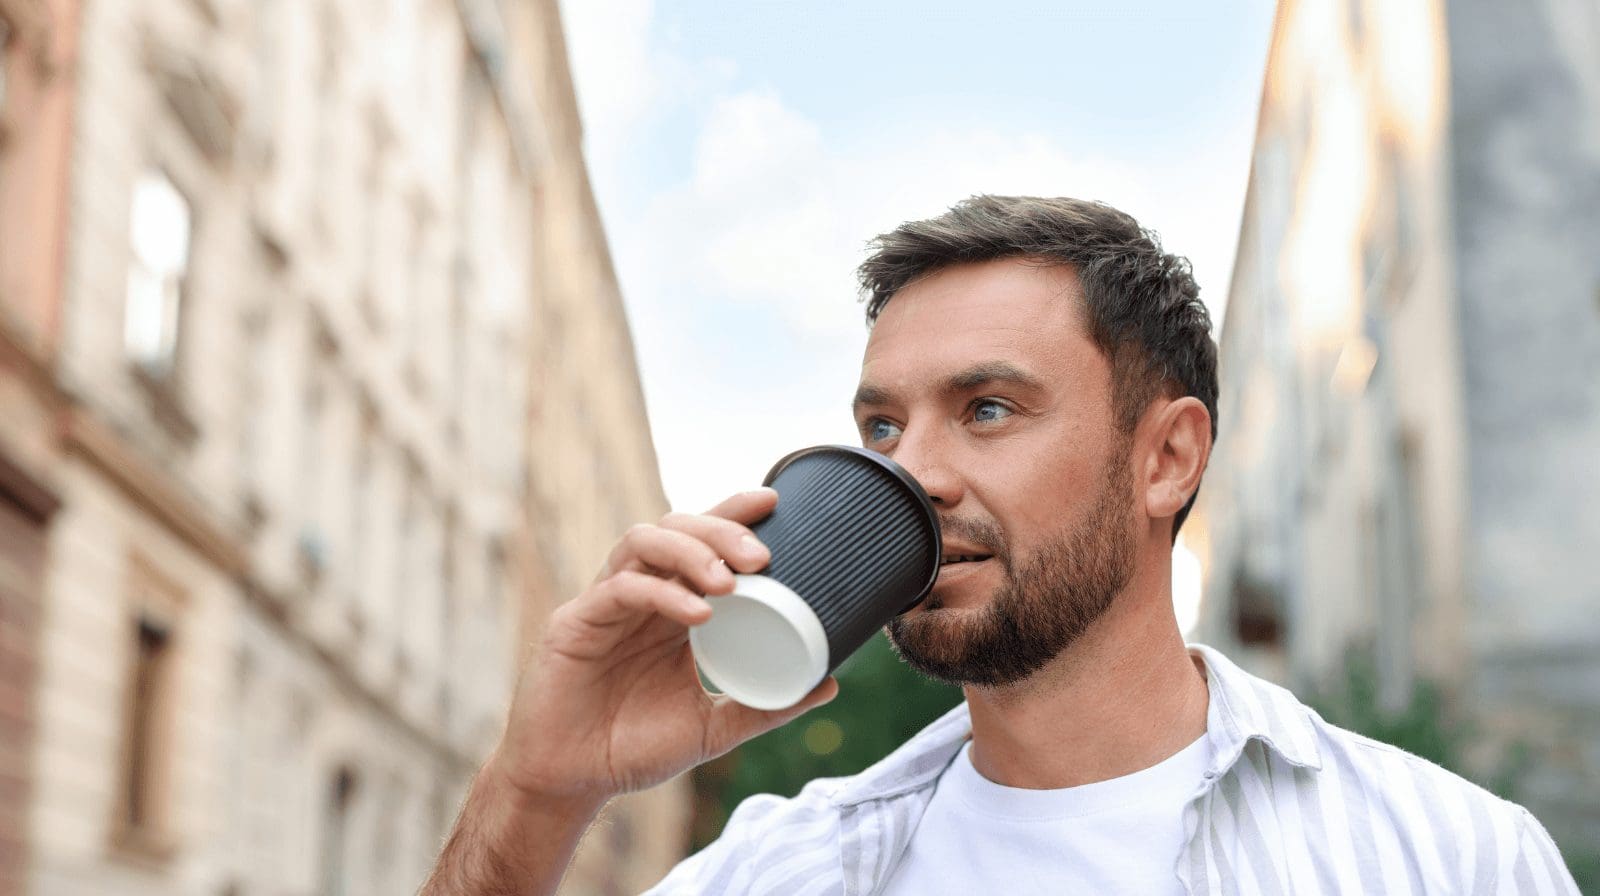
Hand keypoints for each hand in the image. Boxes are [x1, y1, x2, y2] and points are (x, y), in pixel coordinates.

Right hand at [489, 487, 838, 807]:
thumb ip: (766, 706)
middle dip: (720, 531)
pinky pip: (618, 589)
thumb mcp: (713, 726)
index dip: (732, 513)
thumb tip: (831, 686)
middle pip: (675, 528)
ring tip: (730, 580)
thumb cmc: (633, 748)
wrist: (571, 784)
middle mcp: (639, 595)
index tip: (774, 500)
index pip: (700, 543)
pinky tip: (697, 612)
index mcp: (671, 608)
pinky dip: (661, 592)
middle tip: (762, 556)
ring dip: (690, 551)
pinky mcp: (575, 622)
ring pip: (642, 542)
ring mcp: (605, 604)